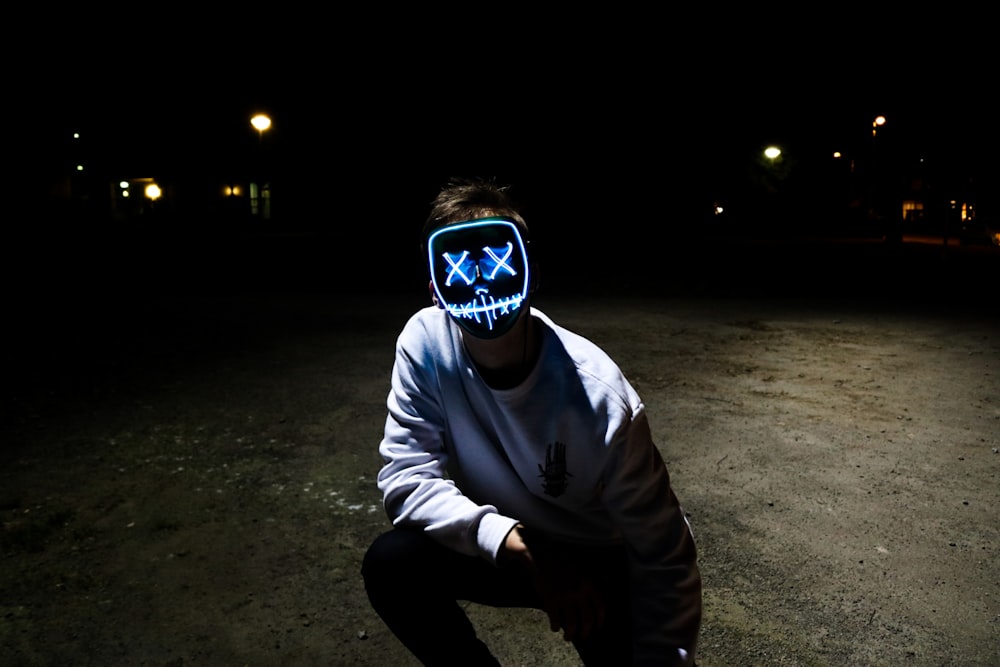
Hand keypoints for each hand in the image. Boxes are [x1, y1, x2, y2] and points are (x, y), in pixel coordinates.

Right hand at [506, 525, 607, 641]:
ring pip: (572, 623)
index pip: (600, 607)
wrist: (541, 555)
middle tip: (583, 636)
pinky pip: (556, 620)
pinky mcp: (551, 601)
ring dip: (571, 634)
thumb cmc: (561, 562)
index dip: (600, 620)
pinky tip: (555, 628)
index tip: (598, 626)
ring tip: (568, 637)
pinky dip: (556, 627)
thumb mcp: (580, 570)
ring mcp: (564, 598)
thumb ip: (587, 586)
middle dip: (586, 631)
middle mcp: (579, 592)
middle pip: (587, 619)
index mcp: (588, 584)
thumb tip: (591, 605)